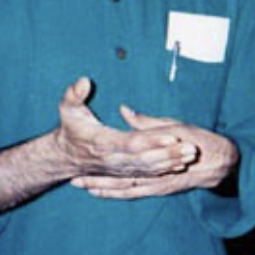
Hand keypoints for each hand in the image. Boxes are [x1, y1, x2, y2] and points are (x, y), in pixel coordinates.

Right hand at [52, 77, 199, 180]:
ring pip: (150, 168)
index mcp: (104, 143)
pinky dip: (163, 170)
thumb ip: (73, 95)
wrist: (63, 157)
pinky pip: (146, 173)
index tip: (173, 136)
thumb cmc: (69, 129)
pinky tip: (178, 165)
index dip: (154, 141)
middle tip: (191, 147)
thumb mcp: (67, 109)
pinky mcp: (124, 172)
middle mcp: (114, 159)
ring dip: (171, 162)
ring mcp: (120, 168)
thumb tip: (84, 81)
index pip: (133, 143)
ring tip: (191, 155)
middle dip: (170, 153)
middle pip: (147, 158)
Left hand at [70, 103, 239, 199]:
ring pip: (124, 190)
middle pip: (120, 180)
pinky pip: (134, 193)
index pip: (127, 158)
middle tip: (75, 180)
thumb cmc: (198, 139)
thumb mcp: (173, 126)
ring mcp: (156, 184)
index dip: (104, 159)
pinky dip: (118, 194)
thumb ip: (146, 122)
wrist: (220, 162)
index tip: (84, 156)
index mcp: (156, 155)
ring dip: (104, 189)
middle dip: (97, 180)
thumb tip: (123, 109)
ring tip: (83, 188)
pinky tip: (104, 193)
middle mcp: (154, 174)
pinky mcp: (159, 189)